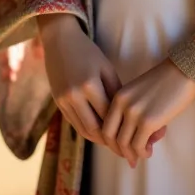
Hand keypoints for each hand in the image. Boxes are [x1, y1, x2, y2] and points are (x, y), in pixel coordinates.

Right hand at [36, 13, 123, 152]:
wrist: (60, 41)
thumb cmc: (89, 52)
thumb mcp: (106, 68)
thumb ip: (116, 91)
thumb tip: (128, 116)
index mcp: (89, 84)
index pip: (108, 117)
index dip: (123, 131)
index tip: (137, 139)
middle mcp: (74, 96)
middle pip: (95, 130)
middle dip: (112, 144)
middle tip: (128, 153)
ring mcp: (63, 101)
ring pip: (84, 130)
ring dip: (100, 141)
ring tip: (116, 147)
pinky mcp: (57, 104)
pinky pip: (75, 124)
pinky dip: (88, 132)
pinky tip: (101, 135)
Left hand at [101, 58, 194, 167]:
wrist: (184, 71)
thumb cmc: (166, 82)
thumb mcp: (139, 93)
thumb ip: (131, 111)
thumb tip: (133, 138)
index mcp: (118, 96)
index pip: (105, 125)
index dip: (112, 141)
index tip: (122, 148)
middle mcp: (122, 104)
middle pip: (110, 137)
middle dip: (119, 150)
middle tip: (130, 157)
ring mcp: (134, 113)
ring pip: (123, 144)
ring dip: (133, 154)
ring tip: (144, 153)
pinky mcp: (148, 121)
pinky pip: (138, 146)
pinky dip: (142, 153)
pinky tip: (150, 151)